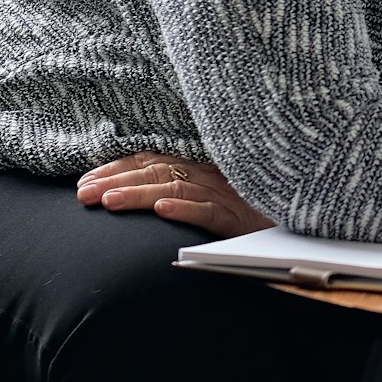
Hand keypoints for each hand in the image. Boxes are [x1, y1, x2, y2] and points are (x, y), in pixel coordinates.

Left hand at [75, 151, 273, 236]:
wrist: (299, 220)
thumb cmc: (255, 210)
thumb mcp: (215, 196)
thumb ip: (185, 192)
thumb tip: (143, 198)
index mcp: (200, 167)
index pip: (150, 161)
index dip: (115, 169)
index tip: (84, 182)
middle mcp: (209, 175)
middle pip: (155, 172)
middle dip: (115, 181)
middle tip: (82, 196)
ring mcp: (225, 195)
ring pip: (175, 189)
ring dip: (139, 194)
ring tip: (108, 203)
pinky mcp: (240, 218)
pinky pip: (209, 212)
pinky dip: (185, 209)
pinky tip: (162, 211)